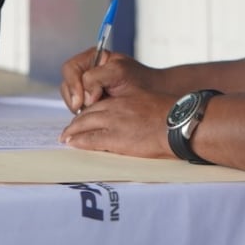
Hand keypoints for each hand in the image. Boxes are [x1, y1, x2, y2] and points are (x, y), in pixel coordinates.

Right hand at [59, 49, 166, 112]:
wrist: (153, 94)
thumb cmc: (139, 80)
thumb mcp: (119, 72)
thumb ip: (97, 78)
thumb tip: (85, 96)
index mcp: (92, 58)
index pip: (70, 68)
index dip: (74, 84)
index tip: (83, 100)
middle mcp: (86, 71)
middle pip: (66, 83)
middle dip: (73, 97)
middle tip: (83, 109)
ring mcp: (87, 87)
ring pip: (69, 97)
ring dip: (76, 107)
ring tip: (91, 113)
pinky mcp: (90, 102)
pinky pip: (78, 108)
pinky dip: (82, 114)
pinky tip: (93, 117)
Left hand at [59, 83, 175, 158]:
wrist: (178, 123)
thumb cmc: (170, 116)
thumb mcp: (148, 104)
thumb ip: (136, 109)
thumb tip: (135, 119)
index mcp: (123, 100)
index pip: (98, 105)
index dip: (87, 113)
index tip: (82, 119)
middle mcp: (115, 109)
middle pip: (88, 114)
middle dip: (76, 123)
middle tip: (68, 131)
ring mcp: (114, 123)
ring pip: (85, 125)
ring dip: (73, 132)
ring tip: (66, 138)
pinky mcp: (116, 138)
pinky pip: (91, 139)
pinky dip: (79, 141)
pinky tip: (72, 144)